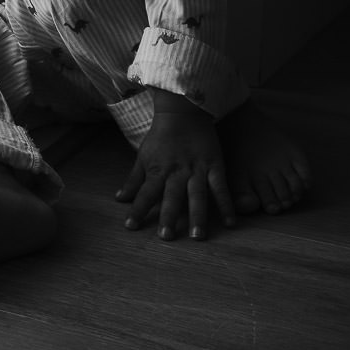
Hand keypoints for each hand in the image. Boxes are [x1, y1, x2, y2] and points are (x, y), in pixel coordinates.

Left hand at [116, 91, 235, 239]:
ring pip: (196, 195)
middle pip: (171, 197)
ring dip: (197, 216)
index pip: (144, 193)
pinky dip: (225, 204)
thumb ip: (133, 180)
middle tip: (166, 237)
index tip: (130, 227)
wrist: (183, 112)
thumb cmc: (161, 136)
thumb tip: (119, 199)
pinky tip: (230, 222)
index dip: (137, 210)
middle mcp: (176, 172)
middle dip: (168, 217)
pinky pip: (221, 187)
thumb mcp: (143, 157)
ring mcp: (197, 169)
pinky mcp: (215, 165)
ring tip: (197, 236)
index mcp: (157, 170)